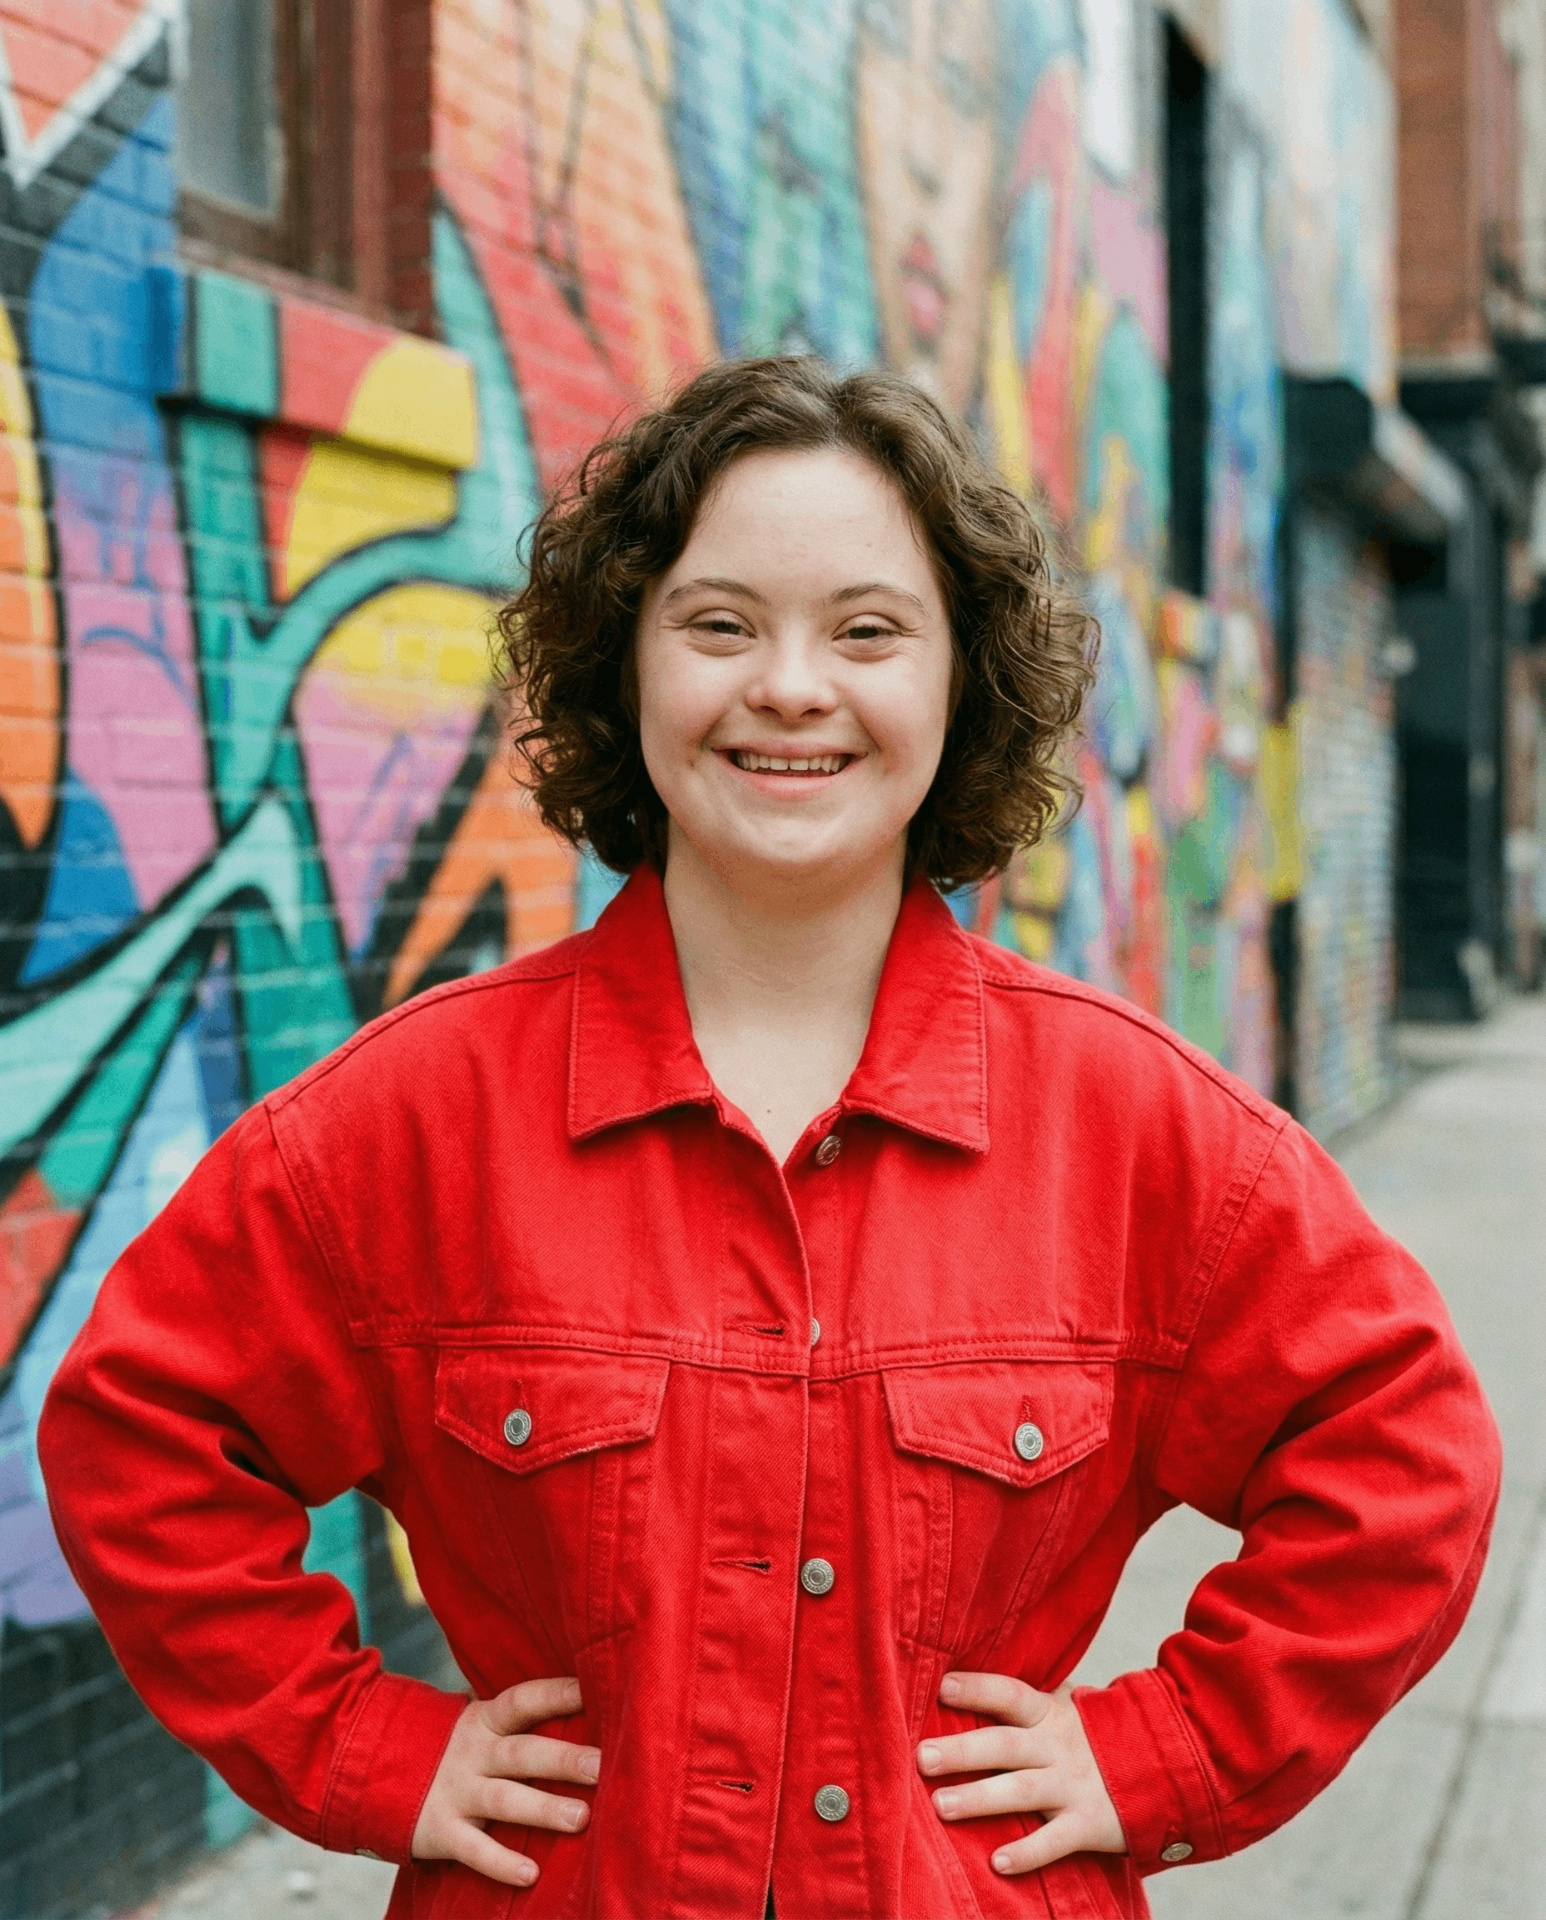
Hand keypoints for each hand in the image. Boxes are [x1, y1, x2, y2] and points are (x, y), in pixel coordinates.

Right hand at [412, 1676, 599, 1887]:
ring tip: (581, 1818)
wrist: (377, 1772)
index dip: (556, 1694)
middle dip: (562, 1759)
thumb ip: (518, 1723)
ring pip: (504, 1800)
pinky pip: (474, 1850)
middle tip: (600, 1766)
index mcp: (485, 1721)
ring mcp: (457, 1793)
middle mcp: (473, 1754)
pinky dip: (501, 1863)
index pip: (523, 1701)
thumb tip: (582, 1708)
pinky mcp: (441, 1831)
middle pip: (522, 1753)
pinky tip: (530, 1874)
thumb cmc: (454, 1750)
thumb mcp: (479, 1727)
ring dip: (543, 1809)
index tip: (591, 1691)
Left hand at [917, 1672, 1125, 1876]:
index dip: (978, 1689)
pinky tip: (997, 1862)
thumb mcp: (1068, 1708)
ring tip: (939, 1806)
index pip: (1010, 1695)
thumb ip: (1028, 1700)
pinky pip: (1055, 1841)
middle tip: (922, 1757)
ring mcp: (1072, 1786)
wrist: (1165, 1765)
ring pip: (1021, 1791)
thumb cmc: (1096, 1735)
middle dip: (963, 1751)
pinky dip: (1027, 1853)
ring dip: (980, 1799)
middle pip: (1005, 1745)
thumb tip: (973, 1676)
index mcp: (1050, 1713)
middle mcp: (1057, 1747)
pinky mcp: (1088, 1824)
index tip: (941, 1687)